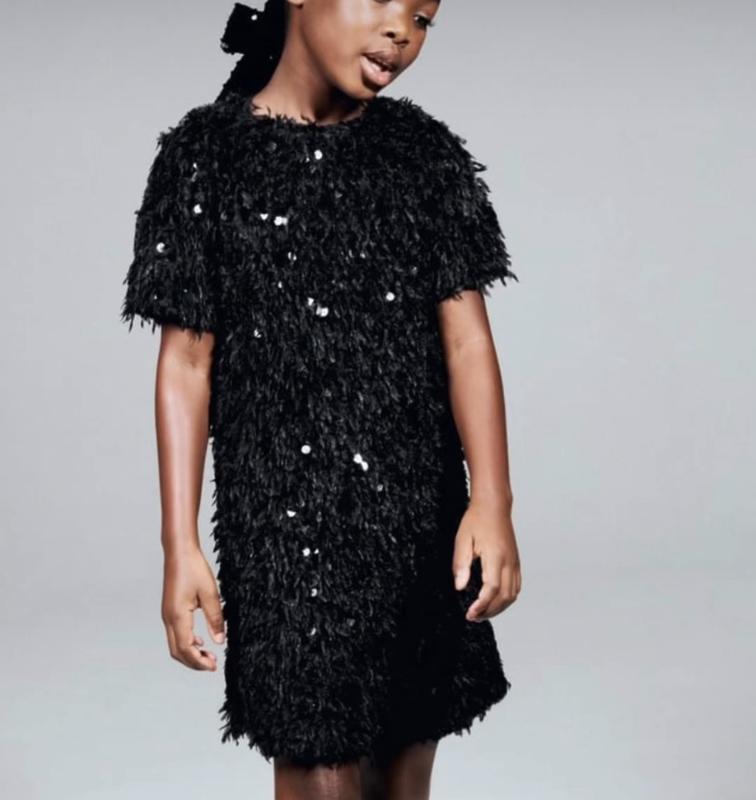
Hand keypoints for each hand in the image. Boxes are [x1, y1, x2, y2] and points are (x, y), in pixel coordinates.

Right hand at [162, 545, 225, 669]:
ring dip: (190, 652)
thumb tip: (220, 641)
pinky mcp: (169, 610)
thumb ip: (215, 618)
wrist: (179, 551)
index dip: (199, 661)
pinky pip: (175, 633)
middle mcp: (168, 618)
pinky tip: (200, 639)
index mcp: (177, 616)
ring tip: (208, 654)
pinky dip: (187, 642)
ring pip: (175, 644)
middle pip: (177, 651)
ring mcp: (167, 614)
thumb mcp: (211, 593)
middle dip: (194, 662)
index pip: (186, 648)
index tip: (214, 666)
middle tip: (213, 664)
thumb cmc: (194, 568)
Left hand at [452, 499, 521, 621]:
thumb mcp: (462, 539)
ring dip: (499, 608)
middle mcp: (509, 562)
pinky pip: (516, 587)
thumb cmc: (477, 520)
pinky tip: (495, 601)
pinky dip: (506, 599)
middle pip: (504, 597)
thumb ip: (461, 564)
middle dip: (489, 611)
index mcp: (495, 556)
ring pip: (512, 595)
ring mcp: (515, 563)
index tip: (469, 614)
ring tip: (482, 613)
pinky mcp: (516, 562)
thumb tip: (460, 587)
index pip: (491, 588)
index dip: (481, 605)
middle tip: (472, 617)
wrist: (494, 506)